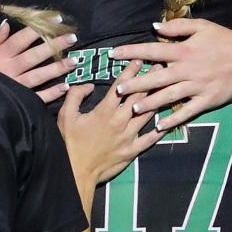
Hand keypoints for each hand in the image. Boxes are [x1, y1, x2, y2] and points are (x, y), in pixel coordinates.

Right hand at [0, 20, 78, 103]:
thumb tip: (7, 23)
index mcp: (0, 55)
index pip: (22, 38)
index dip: (39, 28)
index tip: (56, 20)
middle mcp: (10, 69)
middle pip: (35, 55)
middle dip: (54, 46)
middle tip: (72, 38)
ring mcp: (15, 86)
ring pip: (39, 75)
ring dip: (57, 68)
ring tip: (74, 61)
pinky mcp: (18, 101)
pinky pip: (37, 97)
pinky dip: (51, 93)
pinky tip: (65, 87)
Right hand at [57, 61, 161, 186]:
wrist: (76, 171)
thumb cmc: (69, 143)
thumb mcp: (65, 116)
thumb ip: (75, 96)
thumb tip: (88, 85)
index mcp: (104, 111)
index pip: (121, 86)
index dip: (130, 72)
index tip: (138, 61)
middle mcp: (120, 121)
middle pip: (138, 96)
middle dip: (149, 80)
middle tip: (160, 67)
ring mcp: (129, 136)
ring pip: (147, 114)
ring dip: (156, 100)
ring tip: (166, 88)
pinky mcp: (132, 151)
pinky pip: (149, 140)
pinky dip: (159, 131)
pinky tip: (167, 123)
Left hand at [109, 18, 231, 129]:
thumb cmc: (223, 39)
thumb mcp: (201, 26)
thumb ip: (177, 26)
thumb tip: (154, 27)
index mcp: (183, 50)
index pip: (152, 51)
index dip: (132, 52)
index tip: (113, 54)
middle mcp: (187, 69)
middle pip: (156, 78)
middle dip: (136, 84)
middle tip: (117, 90)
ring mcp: (197, 86)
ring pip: (169, 96)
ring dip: (150, 103)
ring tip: (133, 109)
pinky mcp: (207, 99)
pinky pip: (188, 111)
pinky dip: (174, 119)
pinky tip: (160, 126)